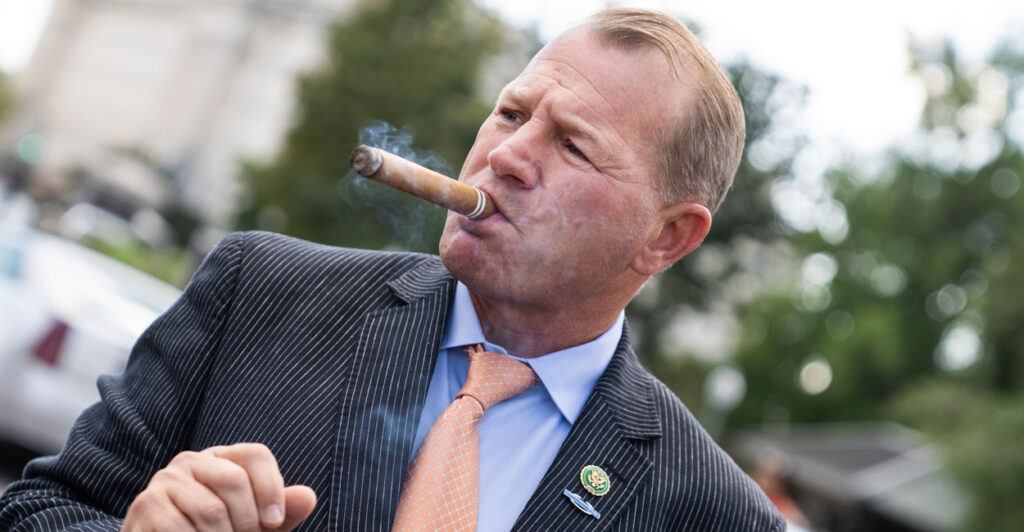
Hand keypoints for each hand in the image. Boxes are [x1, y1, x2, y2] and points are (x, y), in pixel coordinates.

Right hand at [123, 443, 316, 530]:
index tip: (275, 523)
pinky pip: (182, 529)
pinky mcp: (147, 507)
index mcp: (221, 458)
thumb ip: (282, 513)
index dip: (272, 489)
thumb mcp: (254, 526)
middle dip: (248, 522)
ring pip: (211, 511)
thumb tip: (308, 497)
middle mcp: (190, 461)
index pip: (255, 455)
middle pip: (234, 481)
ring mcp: (165, 481)